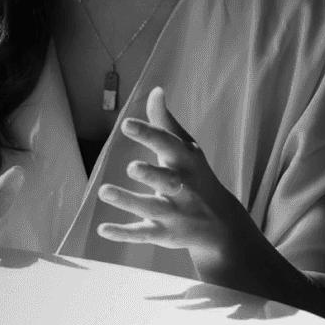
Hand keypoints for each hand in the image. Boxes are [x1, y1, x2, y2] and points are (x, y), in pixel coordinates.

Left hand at [95, 86, 253, 267]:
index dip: (148, 135)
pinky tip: (102, 229)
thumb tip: (155, 90)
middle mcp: (183, 189)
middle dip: (151, 175)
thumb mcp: (185, 149)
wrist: (223, 225)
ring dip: (128, 201)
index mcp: (186, 163)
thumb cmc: (196, 176)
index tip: (126, 124)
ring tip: (104, 191)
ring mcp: (174, 213)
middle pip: (167, 181)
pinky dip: (123, 233)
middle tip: (131, 167)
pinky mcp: (163, 234)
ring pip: (151, 208)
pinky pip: (142, 234)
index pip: (168, 146)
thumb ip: (165, 122)